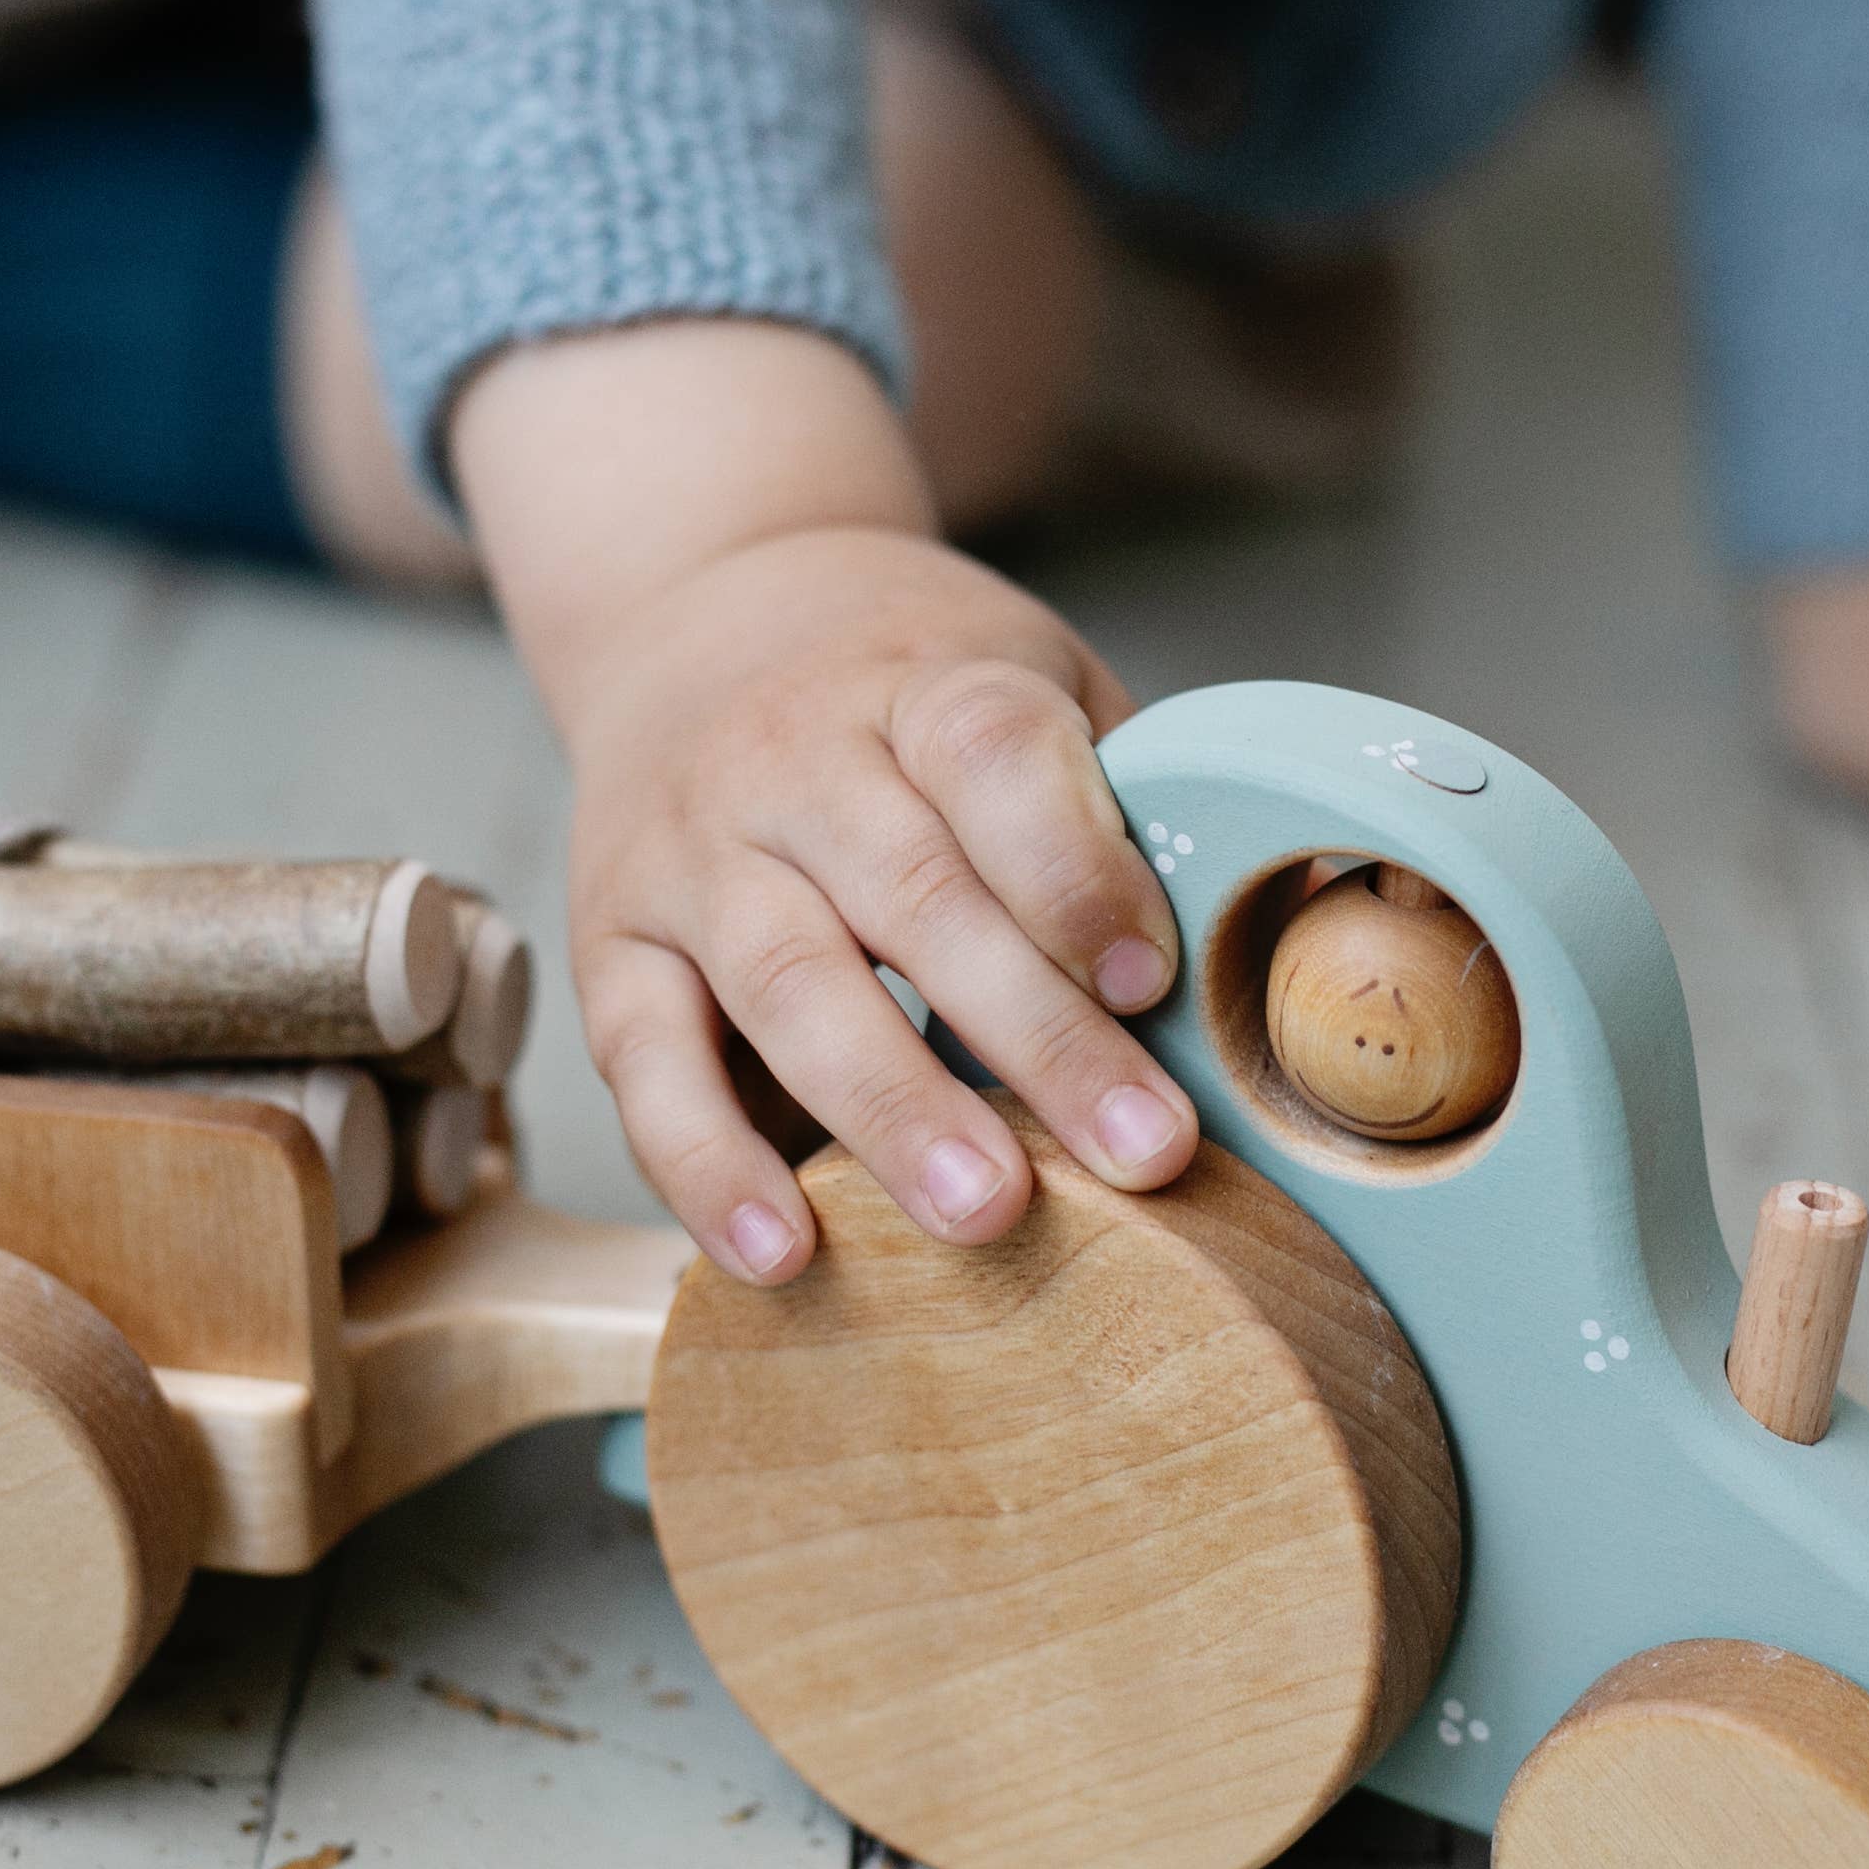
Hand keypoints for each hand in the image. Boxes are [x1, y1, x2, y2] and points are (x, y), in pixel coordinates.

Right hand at [541, 523, 1197, 1276]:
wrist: (694, 618)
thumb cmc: (908, 692)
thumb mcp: (1024, 677)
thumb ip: (1113, 796)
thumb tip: (1257, 954)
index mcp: (920, 687)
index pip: (996, 759)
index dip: (1075, 868)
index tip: (1151, 978)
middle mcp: (792, 762)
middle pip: (915, 895)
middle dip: (1033, 1036)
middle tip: (1139, 1154)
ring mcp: (691, 854)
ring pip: (788, 984)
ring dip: (890, 1108)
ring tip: (985, 1216)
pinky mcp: (610, 944)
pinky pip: (645, 1065)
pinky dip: (707, 1165)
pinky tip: (782, 1250)